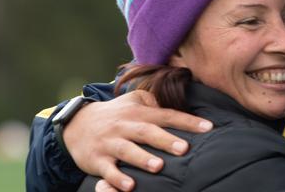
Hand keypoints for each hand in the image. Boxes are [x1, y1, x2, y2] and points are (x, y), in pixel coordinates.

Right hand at [62, 89, 212, 190]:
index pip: (167, 115)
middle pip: (147, 132)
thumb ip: (155, 102)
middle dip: (166, 140)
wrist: (77, 124)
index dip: (188, 121)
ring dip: (143, 159)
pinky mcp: (96, 160)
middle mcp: (125, 126)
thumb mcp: (133, 100)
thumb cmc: (116, 114)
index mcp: (139, 112)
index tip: (208, 127)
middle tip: (184, 148)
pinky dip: (117, 179)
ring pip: (127, 150)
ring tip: (159, 166)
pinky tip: (130, 186)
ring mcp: (110, 143)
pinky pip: (107, 170)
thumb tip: (180, 104)